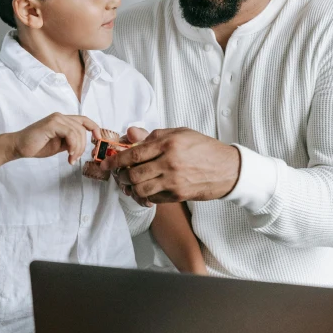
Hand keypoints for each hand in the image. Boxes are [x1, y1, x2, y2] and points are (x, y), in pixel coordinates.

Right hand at [11, 114, 100, 164]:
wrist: (19, 146)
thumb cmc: (36, 146)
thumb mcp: (59, 145)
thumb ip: (70, 142)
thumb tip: (81, 145)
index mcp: (62, 120)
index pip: (84, 120)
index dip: (94, 128)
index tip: (99, 139)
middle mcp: (60, 117)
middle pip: (82, 129)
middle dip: (83, 146)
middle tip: (74, 159)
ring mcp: (56, 119)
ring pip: (77, 132)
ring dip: (77, 148)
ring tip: (71, 158)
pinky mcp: (52, 124)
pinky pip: (70, 133)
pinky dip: (73, 145)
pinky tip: (68, 154)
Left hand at [101, 127, 240, 203]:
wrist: (227, 169)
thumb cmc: (203, 148)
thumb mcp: (179, 133)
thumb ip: (153, 135)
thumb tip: (130, 134)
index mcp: (169, 143)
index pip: (134, 154)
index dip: (115, 160)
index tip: (106, 164)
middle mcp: (170, 163)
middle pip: (133, 174)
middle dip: (121, 176)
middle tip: (120, 174)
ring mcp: (174, 181)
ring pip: (140, 189)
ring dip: (131, 188)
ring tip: (130, 183)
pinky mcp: (178, 195)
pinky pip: (153, 198)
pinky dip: (144, 196)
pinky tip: (145, 190)